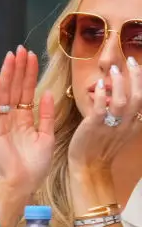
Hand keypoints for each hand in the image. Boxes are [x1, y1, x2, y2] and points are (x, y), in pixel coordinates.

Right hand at [0, 46, 55, 199]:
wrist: (24, 182)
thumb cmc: (36, 164)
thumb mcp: (47, 136)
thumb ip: (46, 115)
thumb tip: (48, 93)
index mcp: (24, 118)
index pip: (26, 91)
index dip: (29, 74)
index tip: (32, 57)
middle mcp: (11, 116)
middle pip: (15, 87)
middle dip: (18, 68)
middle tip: (21, 49)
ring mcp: (1, 120)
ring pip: (5, 92)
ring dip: (8, 74)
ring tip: (11, 56)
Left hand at [67, 56, 141, 172]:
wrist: (90, 166)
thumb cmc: (101, 145)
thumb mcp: (119, 129)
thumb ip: (122, 113)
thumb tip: (120, 93)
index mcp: (134, 125)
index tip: (139, 66)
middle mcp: (127, 125)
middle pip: (138, 98)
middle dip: (136, 77)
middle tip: (131, 60)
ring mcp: (112, 126)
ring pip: (122, 102)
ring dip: (120, 83)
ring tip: (114, 69)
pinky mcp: (95, 127)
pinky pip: (102, 109)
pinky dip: (102, 95)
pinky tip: (99, 84)